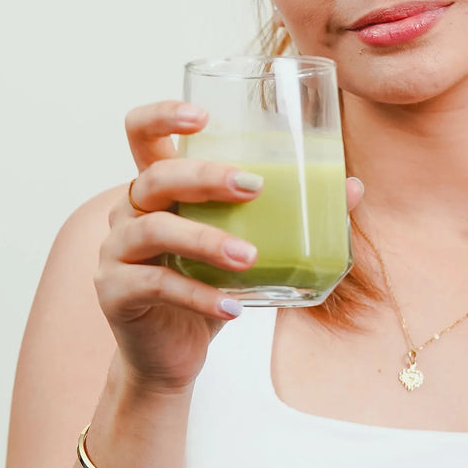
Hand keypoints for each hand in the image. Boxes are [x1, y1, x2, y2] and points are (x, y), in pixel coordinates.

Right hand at [95, 101, 363, 392]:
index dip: (163, 116)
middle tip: (254, 187)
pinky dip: (198, 295)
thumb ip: (289, 213)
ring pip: (153, 230)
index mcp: (158, 187)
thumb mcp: (247, 243)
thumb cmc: (208, 282)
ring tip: (249, 258)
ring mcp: (116, 251)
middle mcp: (130, 210)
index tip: (203, 116)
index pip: (141, 133)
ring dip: (205, 240)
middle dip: (205, 177)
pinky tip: (233, 306)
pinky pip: (156, 285)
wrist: (173, 351)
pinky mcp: (115, 292)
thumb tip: (352, 187)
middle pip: (155, 177)